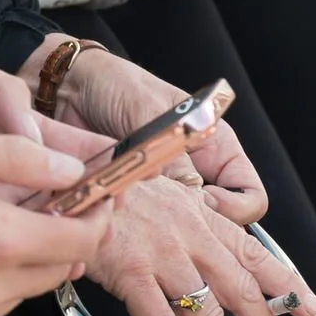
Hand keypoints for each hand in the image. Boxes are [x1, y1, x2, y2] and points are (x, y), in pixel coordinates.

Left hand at [23, 39, 266, 221]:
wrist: (67, 88)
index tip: (203, 204)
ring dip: (158, 228)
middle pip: (217, 223)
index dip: (234, 209)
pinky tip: (112, 209)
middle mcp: (193, 173)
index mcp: (214, 147)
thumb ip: (168, 148)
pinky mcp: (132, 199)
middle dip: (196, 226)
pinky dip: (130, 224)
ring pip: (178, 231)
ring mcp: (163, 190)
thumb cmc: (115, 84)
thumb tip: (188, 192)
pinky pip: (141, 226)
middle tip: (164, 214)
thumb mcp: (147, 110)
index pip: (248, 196)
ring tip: (134, 208)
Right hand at [67, 168, 315, 315]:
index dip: (289, 286)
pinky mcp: (131, 273)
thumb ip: (189, 213)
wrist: (70, 175)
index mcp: (203, 217)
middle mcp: (192, 237)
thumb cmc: (110, 184)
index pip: (258, 255)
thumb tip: (207, 237)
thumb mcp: (162, 189)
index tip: (314, 312)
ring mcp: (164, 256)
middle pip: (244, 294)